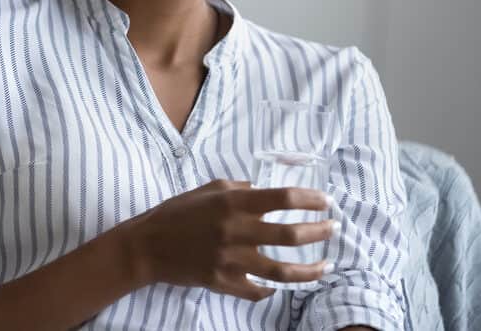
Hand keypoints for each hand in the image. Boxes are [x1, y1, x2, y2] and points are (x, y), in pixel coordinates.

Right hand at [128, 179, 333, 300]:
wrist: (147, 246)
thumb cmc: (177, 212)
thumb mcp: (209, 189)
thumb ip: (239, 189)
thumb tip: (262, 190)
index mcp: (234, 204)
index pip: (283, 198)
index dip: (310, 198)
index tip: (326, 201)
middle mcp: (237, 232)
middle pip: (290, 235)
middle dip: (319, 231)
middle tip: (333, 228)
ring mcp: (231, 261)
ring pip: (282, 270)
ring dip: (310, 270)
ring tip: (327, 265)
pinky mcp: (223, 283)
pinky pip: (257, 291)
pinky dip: (272, 289)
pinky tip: (282, 286)